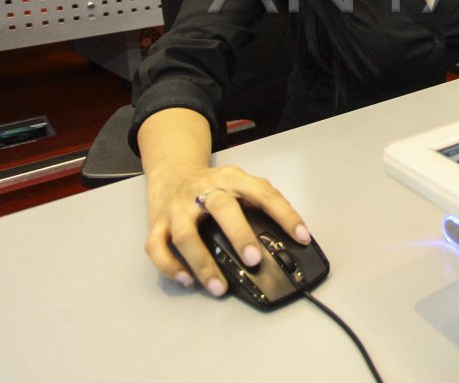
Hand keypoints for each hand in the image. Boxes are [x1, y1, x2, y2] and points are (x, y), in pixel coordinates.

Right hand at [143, 163, 309, 296]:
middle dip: (239, 234)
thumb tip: (288, 236)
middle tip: (254, 260)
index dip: (285, 215)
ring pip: (186, 235)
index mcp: (232, 178)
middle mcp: (203, 190)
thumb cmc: (213, 184)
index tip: (302, 237)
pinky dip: (170, 266)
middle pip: (222, 208)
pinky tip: (186, 280)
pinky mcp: (157, 223)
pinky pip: (157, 247)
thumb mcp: (239, 183)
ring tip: (219, 287)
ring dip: (203, 263)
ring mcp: (177, 207)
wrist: (172, 171)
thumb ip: (259, 202)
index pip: (264, 193)